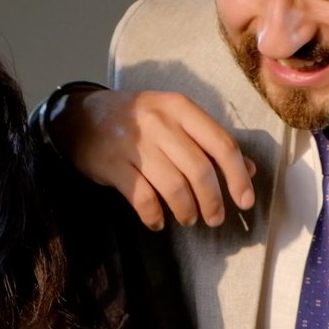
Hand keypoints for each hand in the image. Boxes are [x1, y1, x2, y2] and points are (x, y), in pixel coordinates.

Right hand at [48, 88, 255, 229]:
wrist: (79, 117)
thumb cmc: (136, 121)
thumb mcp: (174, 119)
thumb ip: (209, 142)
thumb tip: (249, 170)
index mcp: (180, 108)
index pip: (221, 144)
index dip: (238, 176)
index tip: (245, 201)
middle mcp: (159, 122)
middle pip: (200, 170)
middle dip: (213, 202)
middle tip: (215, 218)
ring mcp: (135, 143)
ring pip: (174, 187)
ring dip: (186, 211)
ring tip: (188, 218)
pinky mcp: (113, 164)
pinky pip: (143, 198)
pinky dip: (154, 216)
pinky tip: (157, 221)